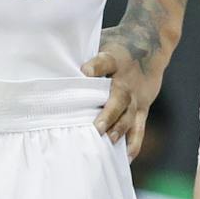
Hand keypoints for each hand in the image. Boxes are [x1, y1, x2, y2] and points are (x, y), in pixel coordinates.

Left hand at [82, 28, 163, 159]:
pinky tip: (125, 158)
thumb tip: (47, 66)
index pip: (104, 62)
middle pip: (119, 96)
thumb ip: (82, 55)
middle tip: (97, 127)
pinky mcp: (143, 107)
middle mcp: (126, 79)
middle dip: (109, 113)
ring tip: (109, 142)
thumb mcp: (101, 40)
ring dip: (119, 129)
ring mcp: (136, 95)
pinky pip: (139, 128)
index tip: (84, 72)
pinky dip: (133, 143)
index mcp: (114, 58)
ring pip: (129, 115)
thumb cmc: (117, 44)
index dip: (95, 67)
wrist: (152, 43)